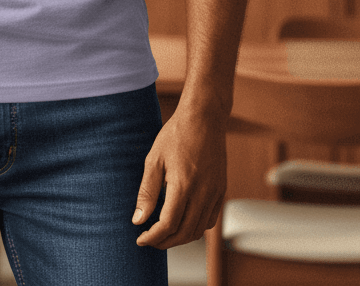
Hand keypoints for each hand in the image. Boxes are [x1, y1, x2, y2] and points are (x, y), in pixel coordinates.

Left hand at [133, 104, 226, 249]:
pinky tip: (183, 221)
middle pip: (185, 233)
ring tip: (164, 234)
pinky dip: (196, 228)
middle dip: (165, 242)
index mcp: (183, 185)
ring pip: (199, 230)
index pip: (168, 224)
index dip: (154, 237)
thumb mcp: (154, 159)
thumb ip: (147, 192)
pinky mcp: (221, 190)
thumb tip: (138, 219)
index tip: (140, 238)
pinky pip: (211, 219)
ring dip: (181, 238)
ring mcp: (215, 193)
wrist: (204, 118)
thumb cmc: (176, 135)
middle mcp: (202, 193)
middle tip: (150, 240)